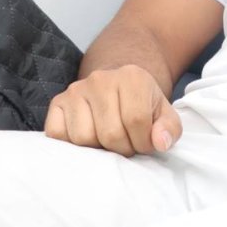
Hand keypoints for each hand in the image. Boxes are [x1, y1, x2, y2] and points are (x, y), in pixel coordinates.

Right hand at [45, 64, 181, 155]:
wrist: (118, 86)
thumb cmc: (142, 104)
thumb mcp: (164, 113)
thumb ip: (170, 128)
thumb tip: (160, 143)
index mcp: (132, 78)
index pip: (136, 121)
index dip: (143, 142)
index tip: (146, 144)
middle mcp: (100, 79)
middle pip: (110, 133)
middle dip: (123, 149)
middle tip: (128, 144)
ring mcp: (75, 90)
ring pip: (83, 137)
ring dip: (98, 149)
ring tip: (109, 140)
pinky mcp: (57, 102)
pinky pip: (57, 134)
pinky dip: (72, 144)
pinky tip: (89, 136)